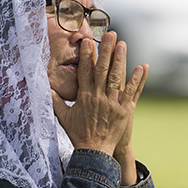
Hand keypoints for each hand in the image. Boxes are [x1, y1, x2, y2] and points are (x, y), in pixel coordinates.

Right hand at [51, 31, 147, 159]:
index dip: (87, 55)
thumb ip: (55, 101)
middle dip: (106, 51)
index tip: (88, 41)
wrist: (94, 152)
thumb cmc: (78, 134)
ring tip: (123, 44)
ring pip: (117, 78)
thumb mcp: (63, 117)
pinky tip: (142, 67)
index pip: (85, 71)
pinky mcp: (125, 110)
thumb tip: (45, 88)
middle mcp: (98, 97)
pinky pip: (132, 92)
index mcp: (84, 96)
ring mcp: (113, 103)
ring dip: (120, 60)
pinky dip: (138, 80)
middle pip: (102, 70)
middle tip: (110, 35)